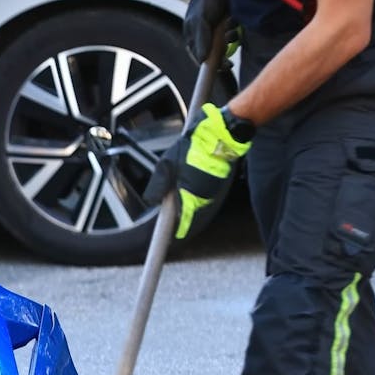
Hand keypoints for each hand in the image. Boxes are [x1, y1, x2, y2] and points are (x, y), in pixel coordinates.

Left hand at [144, 103, 251, 238]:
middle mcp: (206, 199)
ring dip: (193, 216)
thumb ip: (158, 184)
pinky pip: (209, 204)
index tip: (170, 239)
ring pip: (202, 213)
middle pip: (194, 221)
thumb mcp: (167, 163)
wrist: (222, 134)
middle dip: (184, 225)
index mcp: (191, 194)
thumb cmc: (194, 146)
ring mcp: (216, 195)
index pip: (183, 223)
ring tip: (181, 217)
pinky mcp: (222, 190)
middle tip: (173, 229)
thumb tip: (151, 200)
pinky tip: (192, 203)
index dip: (176, 232)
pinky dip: (200, 207)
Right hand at [181, 0, 236, 64]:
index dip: (211, 65)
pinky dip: (234, 29)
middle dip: (223, 54)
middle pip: (215, 56)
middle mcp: (205, 38)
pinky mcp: (227, 26)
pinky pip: (233, 35)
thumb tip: (201, 61)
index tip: (222, 67)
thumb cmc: (203, 2)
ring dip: (229, 37)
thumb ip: (201, 41)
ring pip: (226, 45)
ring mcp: (216, 32)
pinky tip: (232, 20)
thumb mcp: (199, 21)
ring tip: (228, 25)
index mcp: (194, 39)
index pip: (200, 59)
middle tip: (229, 59)